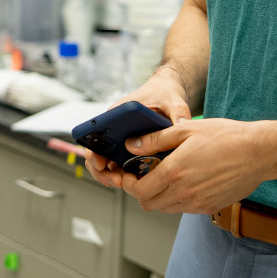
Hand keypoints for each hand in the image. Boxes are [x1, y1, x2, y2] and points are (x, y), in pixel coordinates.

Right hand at [85, 66, 193, 188]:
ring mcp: (123, 141)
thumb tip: (183, 126)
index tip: (100, 162)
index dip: (93, 150)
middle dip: (102, 171)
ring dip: (113, 176)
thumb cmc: (163, 93)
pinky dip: (126, 176)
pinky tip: (138, 183)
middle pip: (98, 153)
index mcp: (117, 113)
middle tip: (117, 181)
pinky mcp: (134, 151)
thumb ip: (178, 112)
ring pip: (109, 164)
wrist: (168, 93)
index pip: (95, 133)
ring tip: (126, 184)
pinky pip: (124, 166)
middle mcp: (116, 129)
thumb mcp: (172, 100)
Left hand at [118, 118, 276, 214]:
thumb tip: (132, 145)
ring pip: (166, 208)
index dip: (128, 183)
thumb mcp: (186, 129)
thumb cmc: (225, 137)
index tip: (128, 174)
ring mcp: (198, 203)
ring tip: (167, 176)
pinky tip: (186, 180)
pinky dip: (178, 199)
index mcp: (175, 172)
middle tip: (145, 175)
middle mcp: (184, 192)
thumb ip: (155, 139)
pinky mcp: (210, 207)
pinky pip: (184, 209)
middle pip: (149, 204)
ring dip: (160, 196)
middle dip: (142, 191)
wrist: (258, 152)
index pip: (139, 190)